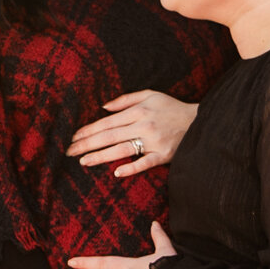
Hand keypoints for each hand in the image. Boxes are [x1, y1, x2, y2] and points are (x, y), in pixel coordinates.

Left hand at [67, 91, 197, 176]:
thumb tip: (103, 107)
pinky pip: (145, 163)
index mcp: (139, 111)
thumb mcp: (150, 95)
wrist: (199, 121)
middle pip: (110, 136)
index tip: (74, 137)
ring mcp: (154, 142)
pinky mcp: (164, 155)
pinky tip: (116, 173)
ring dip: (101, 156)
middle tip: (69, 152)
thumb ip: (125, 99)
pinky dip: (131, 168)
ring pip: (122, 149)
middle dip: (87, 144)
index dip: (88, 130)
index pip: (107, 122)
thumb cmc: (171, 108)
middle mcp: (144, 125)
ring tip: (84, 161)